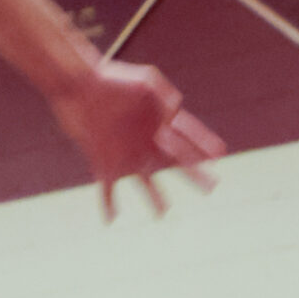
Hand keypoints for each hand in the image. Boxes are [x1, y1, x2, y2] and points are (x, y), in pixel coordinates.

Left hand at [49, 55, 222, 218]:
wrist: (78, 86)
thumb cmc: (112, 79)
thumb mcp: (145, 81)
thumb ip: (164, 95)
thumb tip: (176, 112)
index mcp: (157, 121)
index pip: (187, 136)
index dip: (204, 145)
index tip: (220, 154)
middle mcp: (146, 141)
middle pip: (175, 162)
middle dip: (195, 176)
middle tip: (212, 187)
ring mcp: (126, 153)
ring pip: (145, 182)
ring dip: (154, 199)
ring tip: (162, 214)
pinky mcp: (104, 161)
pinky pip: (107, 188)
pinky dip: (108, 203)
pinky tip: (110, 219)